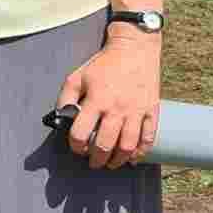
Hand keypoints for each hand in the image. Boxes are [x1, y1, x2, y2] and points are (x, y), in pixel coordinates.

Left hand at [54, 32, 160, 169]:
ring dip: (117, 160)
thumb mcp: (77, 76)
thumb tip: (61, 118)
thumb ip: (66, 98)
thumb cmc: (103, 64)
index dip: (75, 146)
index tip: (77, 147)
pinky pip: (148, 138)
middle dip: (96, 159)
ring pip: (127, 146)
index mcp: (96, 99)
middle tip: (93, 162)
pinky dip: (141, 152)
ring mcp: (136, 111)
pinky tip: (132, 158)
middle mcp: (116, 108)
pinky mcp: (151, 111)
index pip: (81, 133)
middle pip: (105, 145)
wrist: (135, 49)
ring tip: (111, 163)